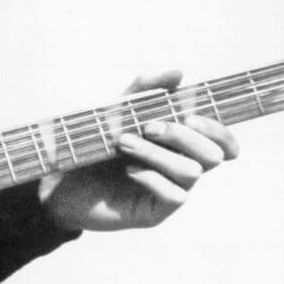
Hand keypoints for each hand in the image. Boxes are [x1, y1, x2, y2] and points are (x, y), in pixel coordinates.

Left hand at [38, 70, 238, 231]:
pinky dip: (152, 177)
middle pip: (213, 155)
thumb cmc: (95, 143)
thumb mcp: (116, 111)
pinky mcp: (156, 212)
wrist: (61, 180)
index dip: (219, 130)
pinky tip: (128, 169)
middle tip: (148, 126)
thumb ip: (144, 90)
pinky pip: (174, 196)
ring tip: (123, 143)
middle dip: (183, 136)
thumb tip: (178, 72)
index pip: (223, 142)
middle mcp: (182, 167)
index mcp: (181, 144)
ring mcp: (171, 191)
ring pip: (192, 172)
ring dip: (158, 153)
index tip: (190, 117)